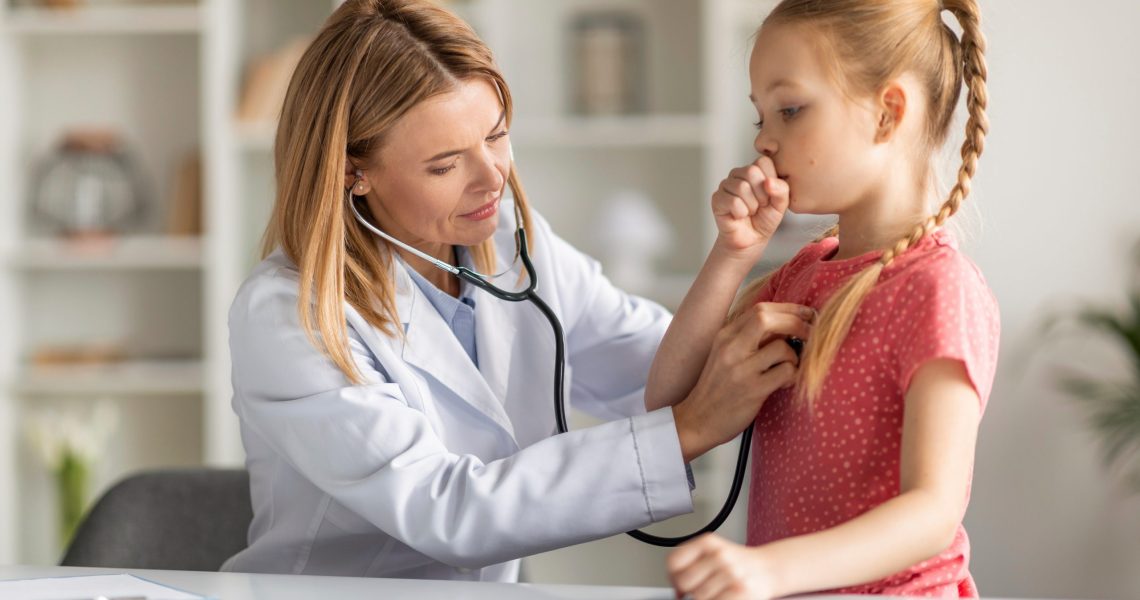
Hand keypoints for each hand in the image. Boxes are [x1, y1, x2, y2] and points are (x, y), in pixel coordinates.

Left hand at [667, 534, 778, 599]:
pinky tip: (723, 596)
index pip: (674, 562)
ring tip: (717, 592)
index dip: (672, 577)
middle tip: (699, 589)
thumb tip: (676, 592)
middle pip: (684, 582)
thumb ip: (690, 566)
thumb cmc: (737, 564)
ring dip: (705, 599)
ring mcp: (731, 572)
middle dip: (688, 591)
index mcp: (708, 542)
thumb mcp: (712, 553)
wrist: (768, 569)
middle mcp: (720, 554)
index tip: (678, 583)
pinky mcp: (742, 590)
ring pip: (699, 596)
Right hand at [672, 302, 813, 461]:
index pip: (760, 309)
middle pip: (768, 319)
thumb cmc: (717, 387)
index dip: (788, 308)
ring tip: (790, 367)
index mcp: (725, 336)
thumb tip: (785, 324)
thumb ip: (747, 338)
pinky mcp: (753, 390)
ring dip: (795, 356)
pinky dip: (793, 376)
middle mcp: (731, 348)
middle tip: (810, 333)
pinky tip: (785, 383)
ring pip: (782, 347)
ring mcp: (741, 369)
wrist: (697, 419)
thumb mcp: (723, 354)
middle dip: (796, 323)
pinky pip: (786, 372)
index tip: (805, 314)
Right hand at [711, 156, 789, 257]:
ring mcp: (725, 185)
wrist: (751, 240)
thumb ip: (782, 190)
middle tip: (759, 206)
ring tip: (749, 212)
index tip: (769, 196)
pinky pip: (732, 201)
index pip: (763, 162)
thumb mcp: (781, 204)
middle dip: (761, 195)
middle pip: (751, 171)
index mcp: (755, 170)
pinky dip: (741, 213)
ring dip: (751, 206)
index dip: (769, 181)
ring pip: (741, 187)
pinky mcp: (716, 198)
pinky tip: (739, 216)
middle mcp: (738, 174)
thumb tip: (769, 182)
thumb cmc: (764, 220)